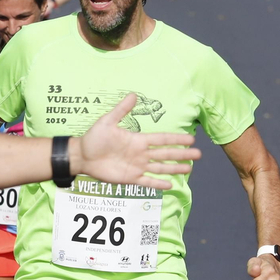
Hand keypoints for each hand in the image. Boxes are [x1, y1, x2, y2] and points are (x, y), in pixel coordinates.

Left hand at [70, 94, 199, 189]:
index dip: (176, 139)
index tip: (191, 139)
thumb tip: (133, 95)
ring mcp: (136, 167)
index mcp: (138, 140)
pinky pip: (147, 181)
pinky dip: (158, 184)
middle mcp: (141, 154)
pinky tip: (170, 184)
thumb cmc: (94, 138)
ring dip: (174, 169)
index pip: (162, 139)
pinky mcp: (129, 178)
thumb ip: (121, 110)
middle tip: (198, 155)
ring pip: (160, 168)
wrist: (81, 155)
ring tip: (189, 169)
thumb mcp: (107, 121)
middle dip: (182, 154)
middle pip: (166, 154)